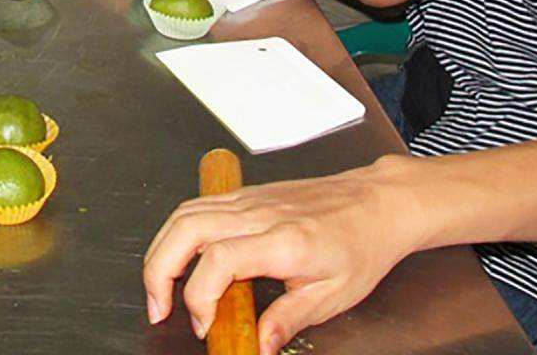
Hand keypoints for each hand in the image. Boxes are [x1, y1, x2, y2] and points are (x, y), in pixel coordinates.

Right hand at [142, 162, 418, 350]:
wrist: (377, 202)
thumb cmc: (362, 244)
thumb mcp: (336, 295)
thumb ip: (290, 318)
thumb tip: (258, 345)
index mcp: (284, 241)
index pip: (219, 261)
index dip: (200, 298)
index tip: (207, 326)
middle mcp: (260, 214)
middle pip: (186, 229)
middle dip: (159, 271)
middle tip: (159, 308)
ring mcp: (249, 200)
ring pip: (184, 214)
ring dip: (161, 251)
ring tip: (160, 289)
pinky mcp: (245, 196)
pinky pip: (197, 207)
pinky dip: (176, 233)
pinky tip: (179, 259)